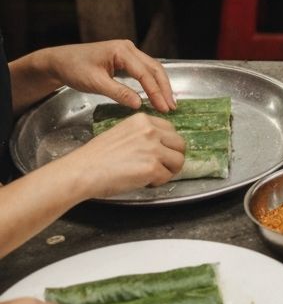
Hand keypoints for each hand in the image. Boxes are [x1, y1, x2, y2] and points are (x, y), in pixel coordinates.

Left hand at [37, 41, 174, 111]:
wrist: (59, 61)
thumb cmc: (74, 69)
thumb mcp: (95, 83)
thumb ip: (118, 93)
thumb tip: (139, 105)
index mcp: (122, 51)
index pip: (145, 73)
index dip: (156, 91)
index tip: (163, 107)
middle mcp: (129, 48)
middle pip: (154, 68)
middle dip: (164, 88)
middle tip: (171, 106)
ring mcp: (128, 52)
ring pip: (152, 68)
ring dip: (160, 85)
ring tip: (168, 102)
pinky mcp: (126, 59)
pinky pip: (144, 70)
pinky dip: (152, 82)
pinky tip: (156, 92)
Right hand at [65, 114, 185, 197]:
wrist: (81, 172)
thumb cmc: (95, 157)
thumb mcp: (122, 133)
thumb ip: (142, 135)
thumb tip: (160, 145)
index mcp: (142, 120)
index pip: (171, 130)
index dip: (167, 145)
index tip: (160, 153)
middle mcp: (151, 131)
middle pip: (180, 144)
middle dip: (172, 158)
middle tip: (159, 167)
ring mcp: (153, 148)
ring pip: (178, 160)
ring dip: (168, 171)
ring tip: (151, 176)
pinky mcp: (152, 167)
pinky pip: (166, 177)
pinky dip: (157, 182)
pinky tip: (143, 182)